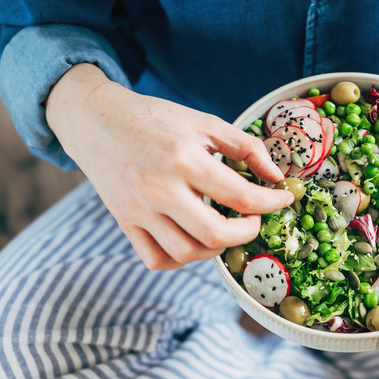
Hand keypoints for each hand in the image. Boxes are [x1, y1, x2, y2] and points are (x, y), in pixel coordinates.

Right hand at [46, 64, 293, 269]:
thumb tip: (276, 175)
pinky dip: (182, 259)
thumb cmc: (153, 118)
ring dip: (216, 248)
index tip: (283, 199)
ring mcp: (140, 211)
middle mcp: (160, 189)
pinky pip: (157, 259)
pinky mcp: (125, 223)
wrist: (94, 121)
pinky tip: (194, 239)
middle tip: (253, 218)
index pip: (240, 195)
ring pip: (187, 253)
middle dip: (247, 232)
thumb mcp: (203, 121)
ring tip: (225, 228)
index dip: (271, 202)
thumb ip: (245, 146)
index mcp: (184, 159)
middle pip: (215, 235)